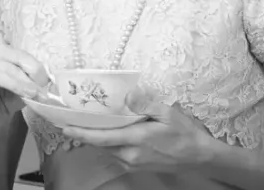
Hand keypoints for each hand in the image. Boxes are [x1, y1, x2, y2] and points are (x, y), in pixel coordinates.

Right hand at [0, 44, 49, 115]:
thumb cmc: (10, 98)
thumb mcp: (26, 85)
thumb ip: (34, 78)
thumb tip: (49, 77)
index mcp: (2, 53)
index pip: (19, 53)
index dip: (34, 65)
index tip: (46, 80)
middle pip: (10, 59)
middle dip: (28, 72)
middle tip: (41, 88)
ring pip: (1, 70)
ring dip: (20, 82)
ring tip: (33, 93)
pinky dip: (9, 86)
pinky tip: (19, 95)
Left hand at [61, 87, 214, 173]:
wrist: (198, 156)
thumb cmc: (184, 133)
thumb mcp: (167, 112)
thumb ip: (145, 104)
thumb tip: (127, 96)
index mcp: (136, 140)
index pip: (102, 138)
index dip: (81, 133)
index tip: (65, 126)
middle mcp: (130, 155)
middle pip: (100, 144)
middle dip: (85, 133)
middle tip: (71, 119)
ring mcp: (132, 163)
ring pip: (107, 149)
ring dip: (97, 138)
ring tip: (88, 123)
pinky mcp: (136, 167)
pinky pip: (116, 154)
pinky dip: (108, 143)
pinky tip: (109, 132)